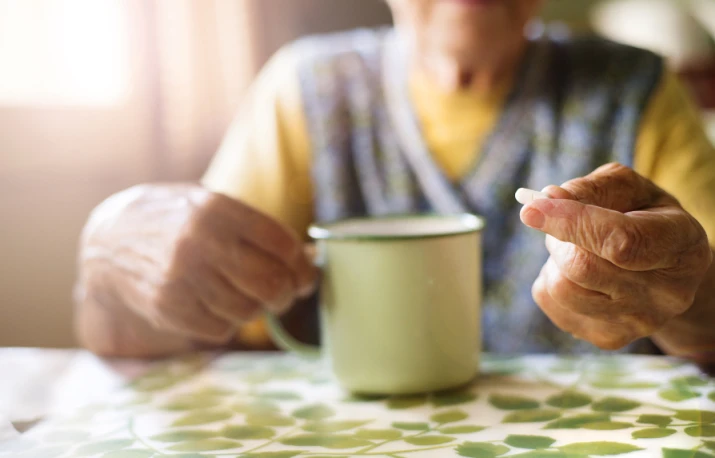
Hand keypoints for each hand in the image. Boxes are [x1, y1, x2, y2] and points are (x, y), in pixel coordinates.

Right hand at [77, 184, 316, 345]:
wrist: (110, 240)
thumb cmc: (179, 223)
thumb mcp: (214, 209)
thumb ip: (259, 231)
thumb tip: (310, 260)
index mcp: (218, 209)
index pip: (282, 244)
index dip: (302, 266)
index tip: (305, 275)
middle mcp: (200, 241)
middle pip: (271, 283)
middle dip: (286, 295)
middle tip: (284, 295)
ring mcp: (181, 276)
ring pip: (248, 311)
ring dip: (254, 309)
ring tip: (242, 295)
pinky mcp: (168, 307)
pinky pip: (220, 330)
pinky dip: (226, 324)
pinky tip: (214, 306)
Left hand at [521, 163, 712, 349]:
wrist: (666, 270)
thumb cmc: (645, 218)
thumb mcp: (632, 191)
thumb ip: (593, 189)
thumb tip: (549, 198)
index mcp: (679, 245)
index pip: (620, 242)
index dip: (571, 223)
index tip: (531, 209)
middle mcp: (666, 293)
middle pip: (581, 268)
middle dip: (557, 237)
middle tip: (562, 221)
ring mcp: (639, 322)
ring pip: (561, 288)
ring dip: (554, 259)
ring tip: (576, 248)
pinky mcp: (608, 338)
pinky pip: (551, 302)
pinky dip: (550, 278)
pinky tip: (576, 273)